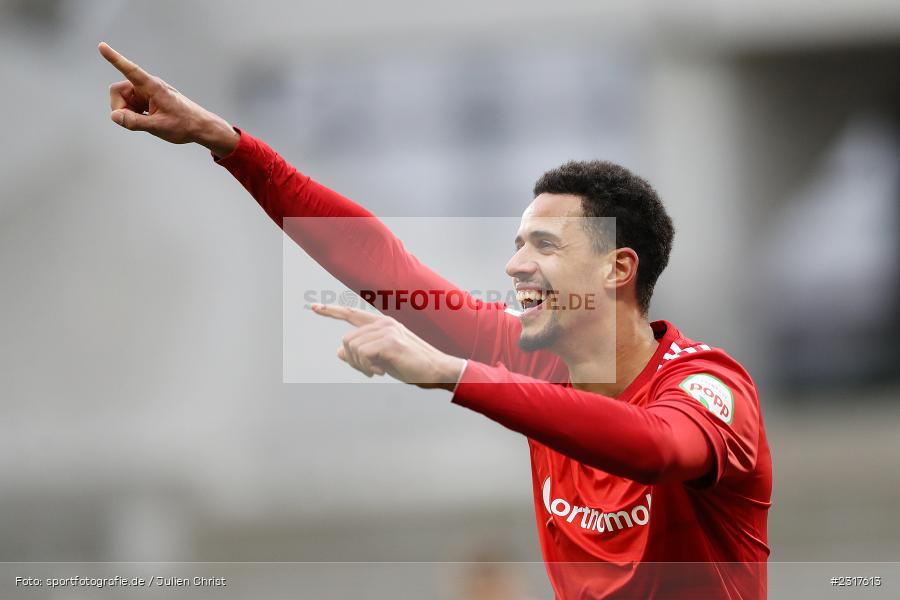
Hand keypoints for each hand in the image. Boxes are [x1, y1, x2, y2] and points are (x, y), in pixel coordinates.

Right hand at [98, 42, 238, 155]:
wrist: (200, 127)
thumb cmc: (184, 125)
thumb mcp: (158, 127)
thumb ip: (134, 122)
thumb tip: (114, 116)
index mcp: (152, 87)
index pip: (130, 70)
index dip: (114, 58)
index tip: (102, 46)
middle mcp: (147, 86)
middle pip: (118, 90)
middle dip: (119, 107)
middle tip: (133, 121)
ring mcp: (146, 93)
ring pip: (122, 99)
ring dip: (127, 112)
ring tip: (148, 121)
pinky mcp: (147, 100)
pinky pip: (130, 105)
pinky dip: (133, 114)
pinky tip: (148, 120)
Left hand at [311, 303, 465, 389]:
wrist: (436, 370)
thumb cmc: (410, 366)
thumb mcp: (381, 360)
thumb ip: (360, 353)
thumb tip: (338, 351)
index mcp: (380, 324)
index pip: (351, 314)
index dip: (331, 311)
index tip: (314, 307)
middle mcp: (382, 323)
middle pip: (347, 340)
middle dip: (353, 361)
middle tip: (370, 372)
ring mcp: (387, 330)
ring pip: (352, 347)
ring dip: (360, 366)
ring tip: (377, 371)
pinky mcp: (390, 341)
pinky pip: (362, 354)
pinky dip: (367, 367)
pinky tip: (381, 372)